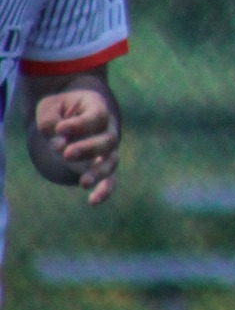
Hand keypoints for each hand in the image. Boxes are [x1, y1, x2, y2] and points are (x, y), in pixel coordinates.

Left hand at [35, 86, 120, 204]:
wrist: (67, 116)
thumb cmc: (58, 109)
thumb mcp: (49, 107)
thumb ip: (51, 121)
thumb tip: (59, 144)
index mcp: (98, 107)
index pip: (97, 116)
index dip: (80, 125)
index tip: (60, 129)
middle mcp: (108, 129)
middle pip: (108, 140)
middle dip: (88, 149)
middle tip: (66, 154)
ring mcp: (108, 149)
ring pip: (111, 161)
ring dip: (98, 172)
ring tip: (83, 182)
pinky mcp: (102, 166)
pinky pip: (111, 180)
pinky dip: (105, 191)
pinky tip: (93, 202)